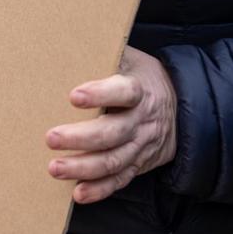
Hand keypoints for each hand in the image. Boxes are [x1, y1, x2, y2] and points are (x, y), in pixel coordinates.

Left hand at [45, 46, 177, 204]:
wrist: (181, 110)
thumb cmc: (143, 78)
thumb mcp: (132, 60)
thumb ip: (109, 56)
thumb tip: (70, 40)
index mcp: (140, 90)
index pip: (124, 92)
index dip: (101, 94)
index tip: (74, 96)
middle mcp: (141, 120)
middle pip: (113, 132)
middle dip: (81, 137)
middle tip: (51, 137)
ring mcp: (140, 146)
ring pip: (113, 160)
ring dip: (83, 167)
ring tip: (55, 168)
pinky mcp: (138, 165)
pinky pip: (120, 180)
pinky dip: (100, 189)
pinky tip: (78, 193)